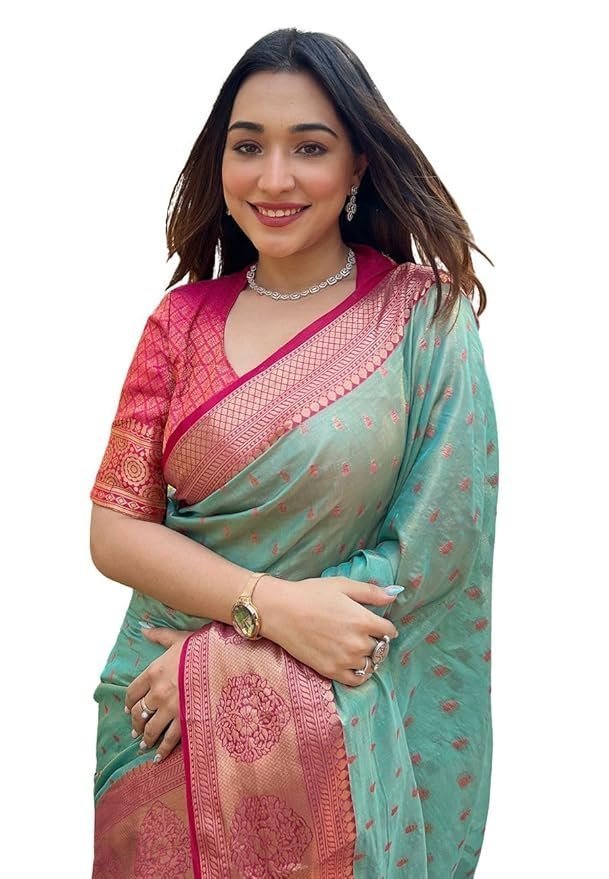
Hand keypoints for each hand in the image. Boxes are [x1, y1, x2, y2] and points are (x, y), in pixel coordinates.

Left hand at [124, 627, 194, 762]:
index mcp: (154, 672)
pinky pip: (170, 739)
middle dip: (135, 723)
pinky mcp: (186, 720)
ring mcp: (172, 708)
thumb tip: (143, 629)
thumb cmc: (203, 648)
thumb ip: (160, 636)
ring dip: (146, 738)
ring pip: (151, 728)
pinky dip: (163, 750)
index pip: (132, 691)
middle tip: (135, 730)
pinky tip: (158, 757)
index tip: (128, 708)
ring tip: (144, 744)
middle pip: (139, 712)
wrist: (225, 662)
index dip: (129, 701)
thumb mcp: (180, 638)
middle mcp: (159, 692)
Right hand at [256, 576, 399, 686]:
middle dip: (376, 640)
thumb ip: (371, 592)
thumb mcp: (342, 586)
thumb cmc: (310, 594)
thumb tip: (395, 594)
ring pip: (370, 664)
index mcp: (363, 620)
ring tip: (356, 648)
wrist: (280, 611)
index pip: (389, 630)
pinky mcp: (331, 671)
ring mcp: (345, 659)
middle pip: (381, 648)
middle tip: (363, 634)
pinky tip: (352, 663)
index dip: (385, 625)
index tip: (378, 624)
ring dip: (368, 657)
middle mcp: (358, 643)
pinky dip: (359, 673)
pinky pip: (357, 680)